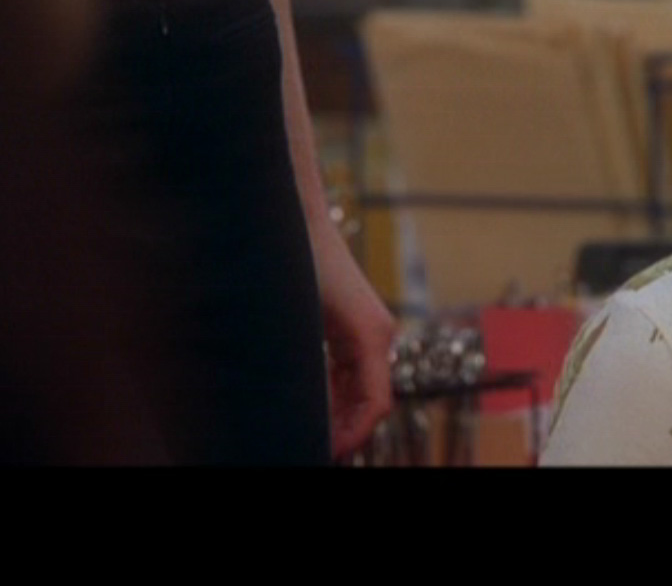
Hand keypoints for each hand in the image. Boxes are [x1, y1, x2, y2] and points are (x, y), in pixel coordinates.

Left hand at [313, 229, 396, 459]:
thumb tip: (311, 414)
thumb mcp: (302, 325)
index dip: (355, 433)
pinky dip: (335, 395)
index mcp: (373, 335)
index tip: (329, 451)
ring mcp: (366, 330)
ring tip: (313, 437)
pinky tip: (312, 408)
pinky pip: (350, 372)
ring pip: (361, 388)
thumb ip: (315, 370)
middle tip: (317, 450)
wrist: (294, 221)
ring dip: (340, 415)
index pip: (376, 402)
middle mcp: (377, 334)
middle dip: (348, 429)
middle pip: (371, 400)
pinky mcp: (351, 327)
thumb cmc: (296, 265)